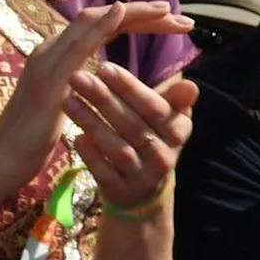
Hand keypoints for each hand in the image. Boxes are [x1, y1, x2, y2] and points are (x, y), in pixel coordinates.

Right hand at [0, 2, 193, 193]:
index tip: (171, 21)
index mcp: (60, 56)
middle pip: (100, 17)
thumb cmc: (35, 136)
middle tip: (180, 15)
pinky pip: (78, 43)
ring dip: (131, 13)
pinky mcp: (49, 76)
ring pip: (91, 21)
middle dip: (141, 13)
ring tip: (166, 9)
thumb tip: (105, 78)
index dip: (136, 20)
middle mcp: (52, 50)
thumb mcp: (69, 104)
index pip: (103, 28)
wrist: (3, 159)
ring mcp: (48, 59)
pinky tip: (121, 12)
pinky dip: (100, 24)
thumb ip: (85, 86)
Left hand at [65, 41, 199, 208]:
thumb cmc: (152, 141)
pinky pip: (105, 173)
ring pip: (117, 148)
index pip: (154, 108)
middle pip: (132, 125)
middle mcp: (164, 156)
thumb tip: (190, 86)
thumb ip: (173, 100)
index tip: (104, 68)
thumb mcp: (167, 121)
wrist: (144, 191)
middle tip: (78, 77)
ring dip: (92, 123)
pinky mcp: (122, 192)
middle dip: (103, 99)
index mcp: (178, 132)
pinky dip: (91, 155)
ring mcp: (143, 177)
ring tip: (69, 100)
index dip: (129, 88)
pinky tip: (76, 137)